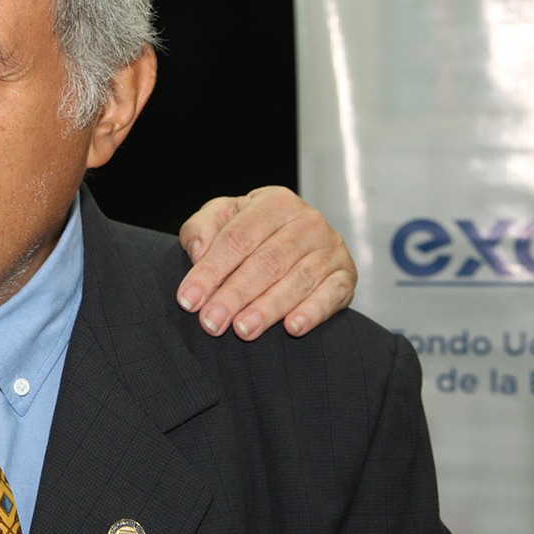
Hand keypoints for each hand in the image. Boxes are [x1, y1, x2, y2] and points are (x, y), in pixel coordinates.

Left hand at [177, 186, 355, 339]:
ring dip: (267, 309)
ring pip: (296, 281)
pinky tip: (293, 328)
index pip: (237, 239)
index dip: (210, 271)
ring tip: (242, 330)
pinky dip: (313, 312)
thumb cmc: (247, 231)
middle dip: (234, 295)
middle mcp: (306, 221)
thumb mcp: (220, 219)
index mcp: (273, 202)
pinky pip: (332, 294)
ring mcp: (330, 248)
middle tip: (211, 322)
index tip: (188, 300)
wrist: (292, 239)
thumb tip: (198, 250)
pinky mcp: (346, 274)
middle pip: (266, 262)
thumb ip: (201, 228)